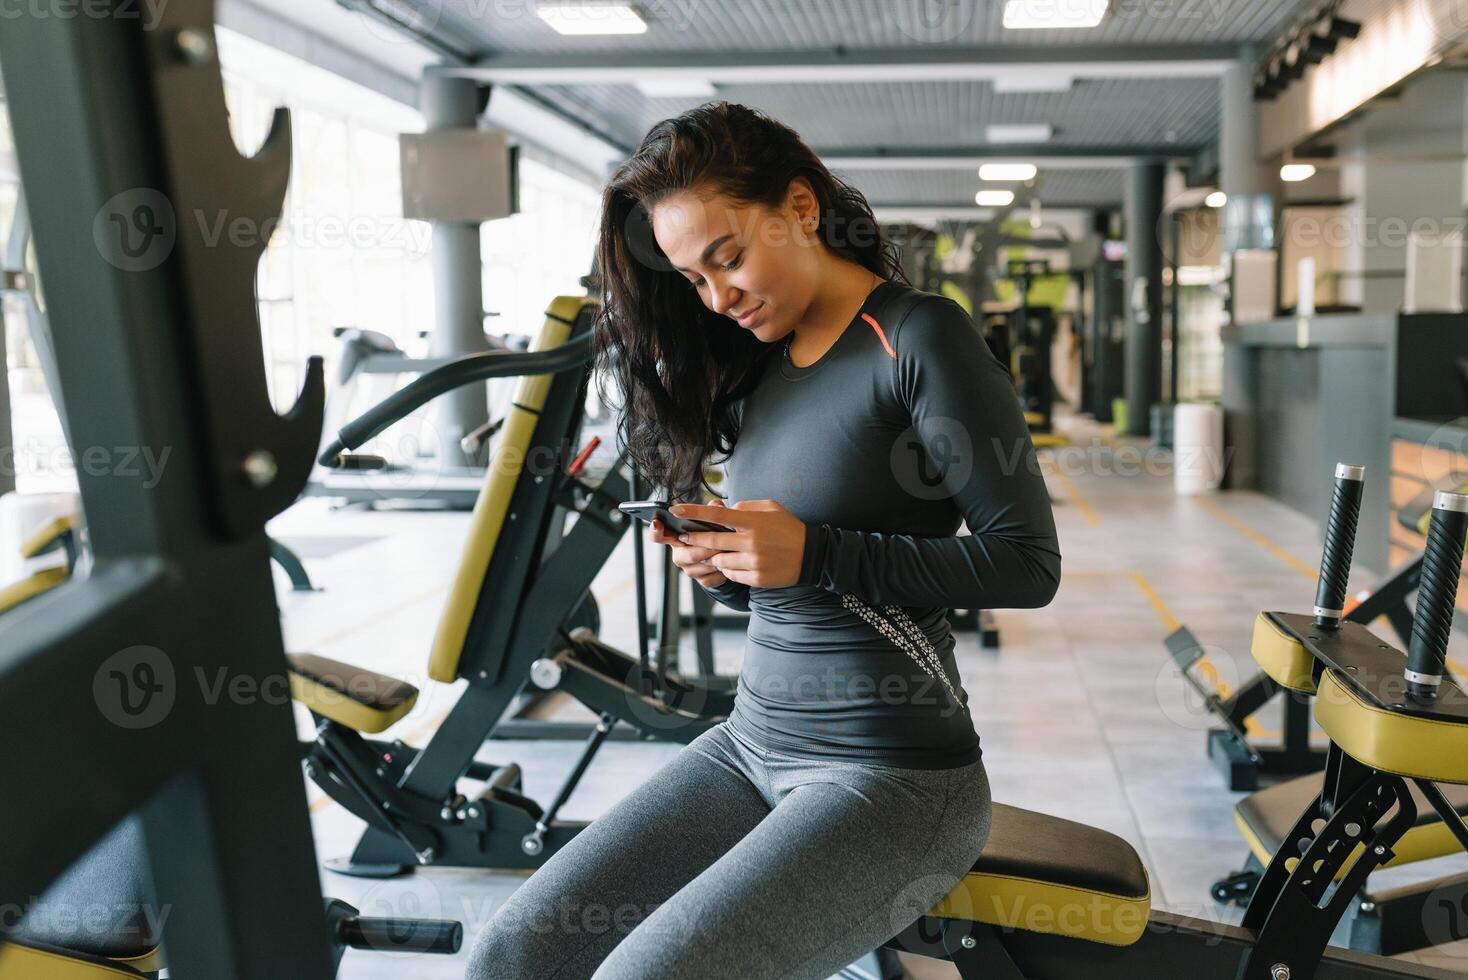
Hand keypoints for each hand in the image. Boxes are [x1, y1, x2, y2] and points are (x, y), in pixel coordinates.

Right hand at [649, 498, 732, 589]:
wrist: (729, 554)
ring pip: (700, 567)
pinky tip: (729, 564)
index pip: (658, 535)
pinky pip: (711, 578)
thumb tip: (715, 505)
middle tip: (718, 543)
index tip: (657, 523)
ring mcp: (690, 569)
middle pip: (685, 555)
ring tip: (728, 551)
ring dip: (715, 560)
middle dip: (703, 549)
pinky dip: (722, 571)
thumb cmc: (715, 532)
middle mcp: (679, 554)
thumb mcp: (714, 517)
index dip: (655, 530)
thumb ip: (713, 509)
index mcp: (676, 537)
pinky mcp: (703, 580)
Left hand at [672, 499, 806, 588]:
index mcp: (753, 522)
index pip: (717, 514)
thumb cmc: (788, 528)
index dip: (694, 512)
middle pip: (712, 540)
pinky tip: (734, 563)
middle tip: (684, 537)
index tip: (676, 510)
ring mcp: (753, 562)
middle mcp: (751, 542)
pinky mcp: (756, 578)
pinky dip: (728, 569)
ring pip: (719, 560)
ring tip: (717, 551)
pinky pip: (731, 575)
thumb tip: (725, 510)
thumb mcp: (771, 508)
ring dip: (714, 556)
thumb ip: (746, 507)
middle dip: (694, 538)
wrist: (811, 555)